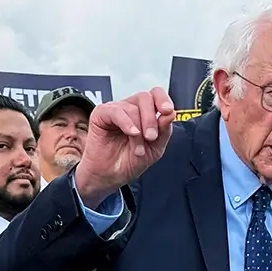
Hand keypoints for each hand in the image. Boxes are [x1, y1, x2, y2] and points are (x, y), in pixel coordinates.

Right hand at [73, 88, 174, 207]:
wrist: (111, 176)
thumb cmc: (130, 161)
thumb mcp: (154, 148)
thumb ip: (163, 131)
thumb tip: (170, 113)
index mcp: (144, 112)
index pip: (155, 94)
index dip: (163, 99)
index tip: (167, 112)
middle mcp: (130, 108)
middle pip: (145, 98)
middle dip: (151, 119)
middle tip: (151, 137)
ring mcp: (115, 109)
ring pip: (132, 108)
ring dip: (139, 131)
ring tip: (138, 149)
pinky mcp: (101, 114)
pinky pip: (116, 112)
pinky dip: (127, 123)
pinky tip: (132, 134)